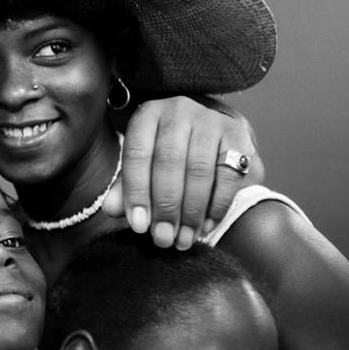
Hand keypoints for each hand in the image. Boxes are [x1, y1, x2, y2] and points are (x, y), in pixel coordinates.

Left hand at [104, 96, 263, 248]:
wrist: (208, 135)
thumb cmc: (165, 156)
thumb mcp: (141, 167)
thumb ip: (125, 188)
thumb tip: (112, 209)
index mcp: (147, 115)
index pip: (137, 154)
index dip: (137, 193)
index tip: (139, 226)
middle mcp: (178, 110)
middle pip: (169, 162)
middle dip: (166, 206)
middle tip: (163, 238)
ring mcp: (210, 120)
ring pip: (199, 170)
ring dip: (191, 211)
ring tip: (184, 239)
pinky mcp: (237, 135)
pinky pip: (228, 175)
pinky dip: (217, 206)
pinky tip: (206, 227)